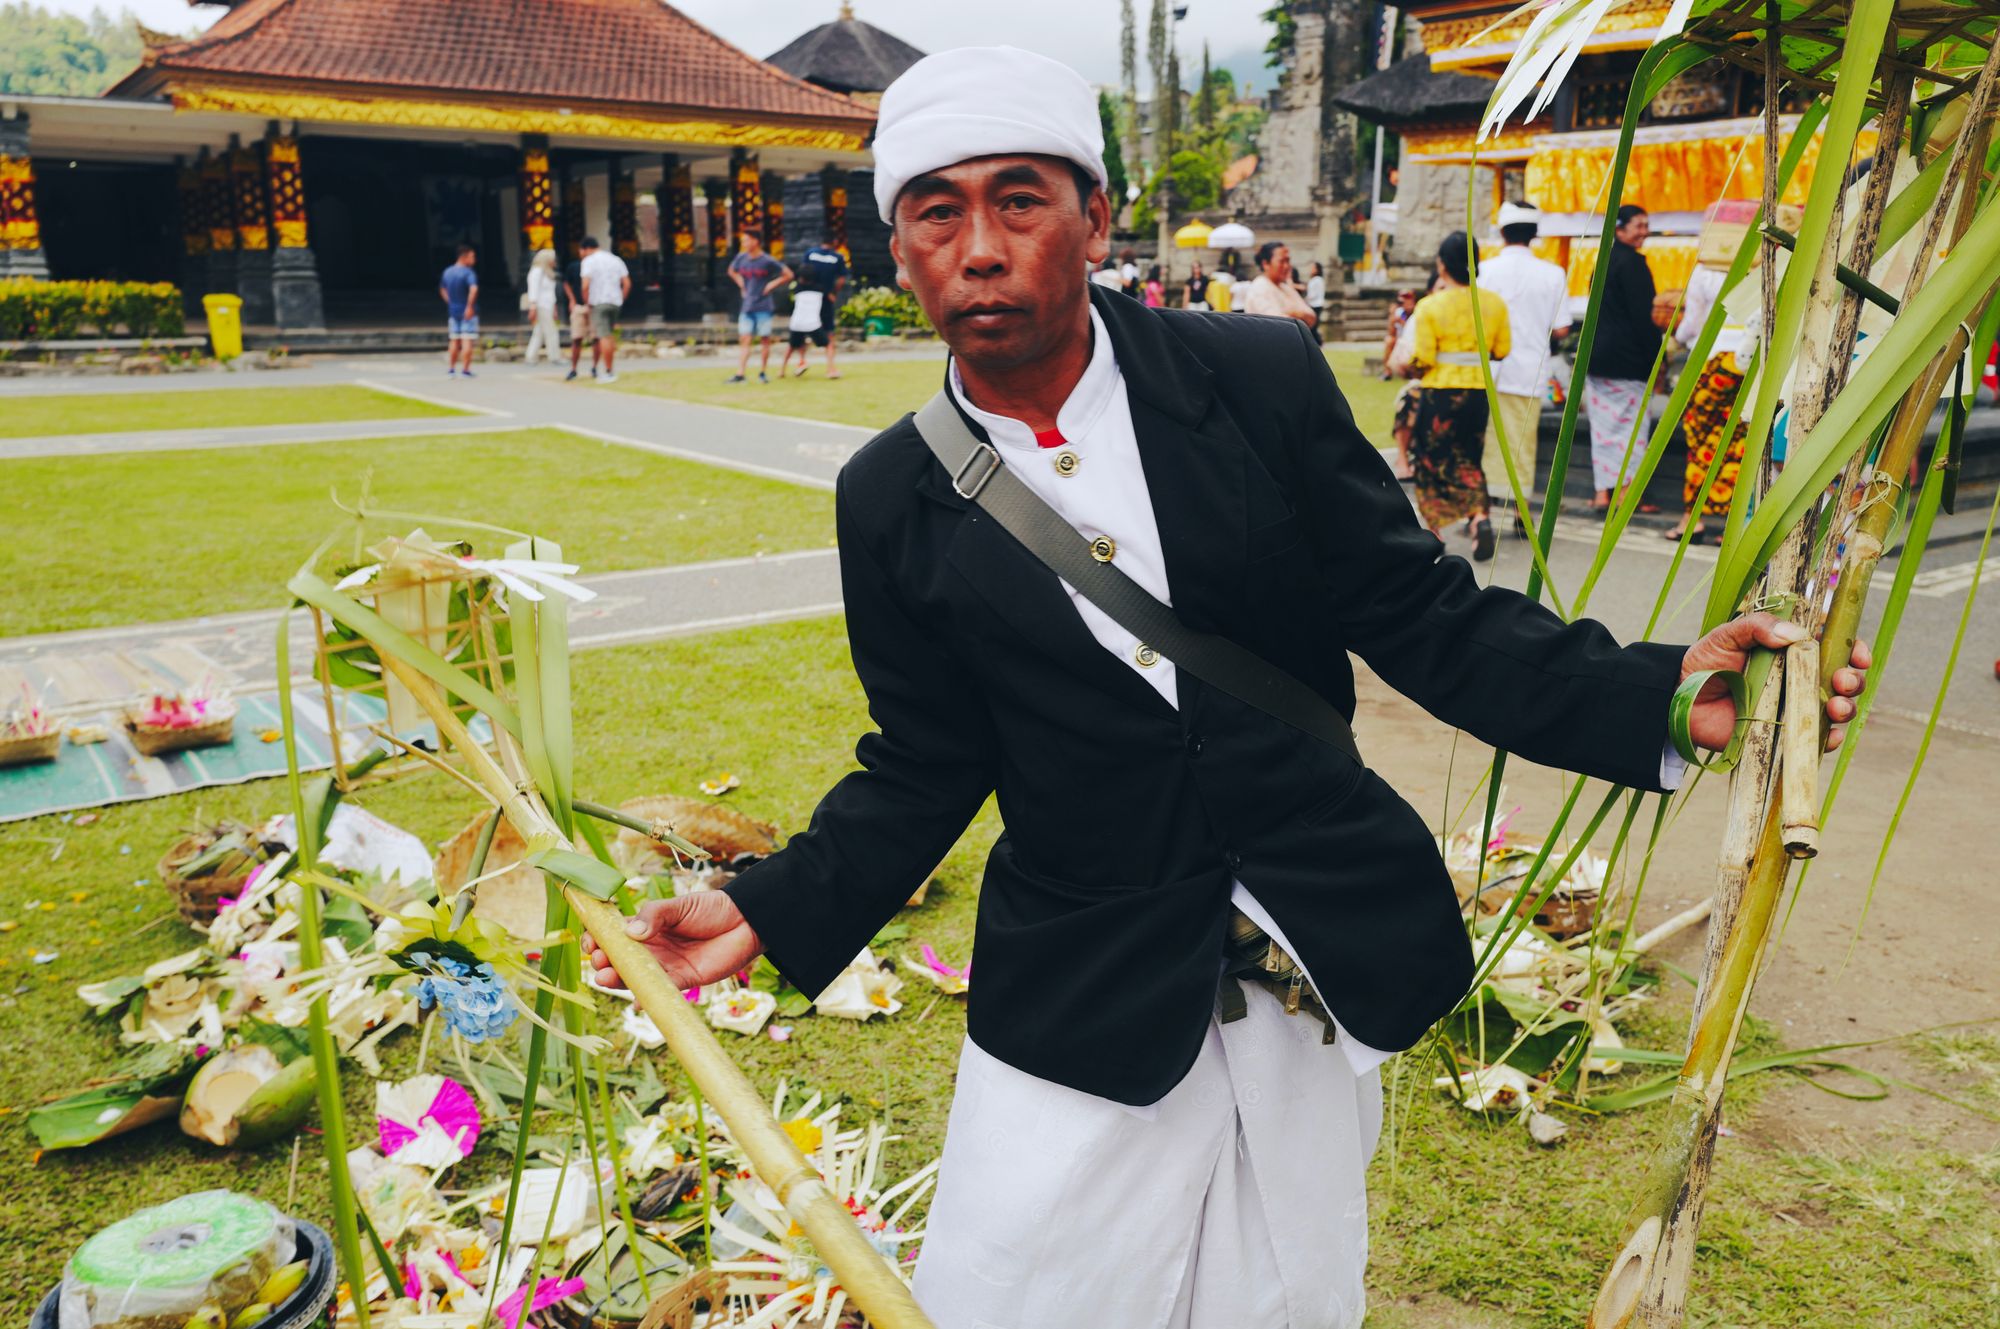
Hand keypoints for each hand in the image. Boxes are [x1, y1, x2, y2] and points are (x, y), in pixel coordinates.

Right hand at [582, 892, 762, 990]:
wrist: (746, 921)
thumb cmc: (711, 908)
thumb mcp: (679, 905)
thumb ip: (654, 915)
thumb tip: (630, 932)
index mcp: (646, 927)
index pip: (615, 935)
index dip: (599, 939)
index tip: (591, 942)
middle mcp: (652, 948)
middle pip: (621, 959)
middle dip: (605, 962)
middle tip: (598, 961)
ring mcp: (665, 966)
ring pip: (636, 977)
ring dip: (619, 980)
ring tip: (604, 977)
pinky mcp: (682, 981)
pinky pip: (661, 991)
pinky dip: (647, 997)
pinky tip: (636, 1000)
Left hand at [1681, 612, 1870, 751]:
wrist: (1679, 697)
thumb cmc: (1705, 661)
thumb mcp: (1728, 635)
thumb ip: (1757, 626)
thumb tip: (1795, 634)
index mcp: (1793, 652)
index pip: (1835, 649)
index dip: (1853, 651)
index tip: (1857, 654)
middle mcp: (1799, 679)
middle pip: (1844, 680)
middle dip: (1853, 680)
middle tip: (1843, 681)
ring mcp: (1793, 708)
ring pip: (1836, 710)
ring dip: (1847, 708)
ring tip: (1837, 706)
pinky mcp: (1782, 733)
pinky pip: (1813, 739)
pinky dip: (1826, 738)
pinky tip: (1827, 734)